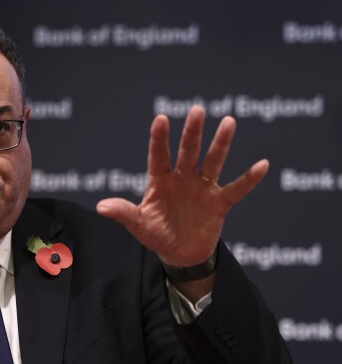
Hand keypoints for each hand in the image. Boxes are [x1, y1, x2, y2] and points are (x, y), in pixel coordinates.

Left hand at [96, 105, 267, 266]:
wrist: (180, 254)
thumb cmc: (156, 235)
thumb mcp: (139, 225)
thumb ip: (124, 213)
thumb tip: (101, 207)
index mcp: (160, 181)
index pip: (159, 156)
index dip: (159, 139)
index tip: (160, 119)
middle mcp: (182, 179)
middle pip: (188, 151)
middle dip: (192, 132)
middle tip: (197, 110)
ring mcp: (202, 188)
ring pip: (212, 161)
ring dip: (221, 144)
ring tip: (229, 122)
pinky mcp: (219, 203)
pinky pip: (236, 189)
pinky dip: (248, 179)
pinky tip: (262, 164)